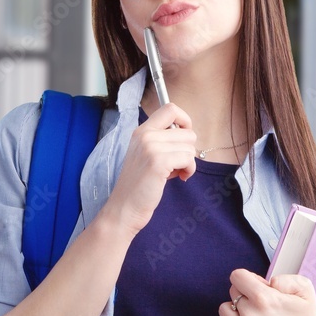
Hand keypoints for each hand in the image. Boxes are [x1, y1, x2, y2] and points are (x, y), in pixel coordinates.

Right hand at [101, 103, 195, 234]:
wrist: (125, 207)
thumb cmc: (139, 185)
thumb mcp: (145, 155)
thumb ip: (162, 141)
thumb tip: (187, 134)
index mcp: (141, 131)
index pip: (170, 108)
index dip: (185, 120)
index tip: (184, 136)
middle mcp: (145, 135)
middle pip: (187, 131)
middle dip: (187, 149)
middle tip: (175, 164)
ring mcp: (151, 147)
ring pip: (190, 146)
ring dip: (188, 162)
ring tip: (174, 172)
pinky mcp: (158, 162)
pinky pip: (188, 158)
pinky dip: (189, 170)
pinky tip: (179, 178)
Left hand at [218, 269, 315, 315]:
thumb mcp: (304, 289)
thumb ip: (285, 278)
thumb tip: (269, 282)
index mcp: (264, 298)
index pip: (237, 276)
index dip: (249, 279)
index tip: (258, 287)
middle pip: (232, 292)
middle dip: (245, 294)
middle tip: (263, 305)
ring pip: (225, 309)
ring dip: (236, 310)